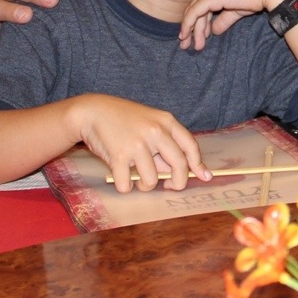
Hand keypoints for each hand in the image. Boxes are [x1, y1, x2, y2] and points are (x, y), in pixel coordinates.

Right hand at [71, 94, 211, 192]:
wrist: (94, 111)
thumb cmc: (124, 119)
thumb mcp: (149, 123)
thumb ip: (165, 143)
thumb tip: (181, 171)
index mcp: (166, 121)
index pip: (191, 146)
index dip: (198, 164)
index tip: (203, 176)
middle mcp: (155, 132)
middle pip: (179, 166)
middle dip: (178, 183)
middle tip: (170, 186)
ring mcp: (137, 144)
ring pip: (152, 180)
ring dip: (146, 186)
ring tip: (138, 179)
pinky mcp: (119, 156)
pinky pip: (127, 185)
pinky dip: (125, 186)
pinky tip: (123, 177)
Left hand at [178, 0, 291, 49]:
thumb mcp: (237, 11)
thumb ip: (224, 20)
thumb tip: (214, 32)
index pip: (202, 6)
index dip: (198, 22)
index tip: (198, 38)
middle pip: (195, 9)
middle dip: (191, 28)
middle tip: (187, 45)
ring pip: (194, 12)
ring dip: (191, 31)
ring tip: (194, 46)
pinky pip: (195, 12)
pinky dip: (189, 24)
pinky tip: (188, 36)